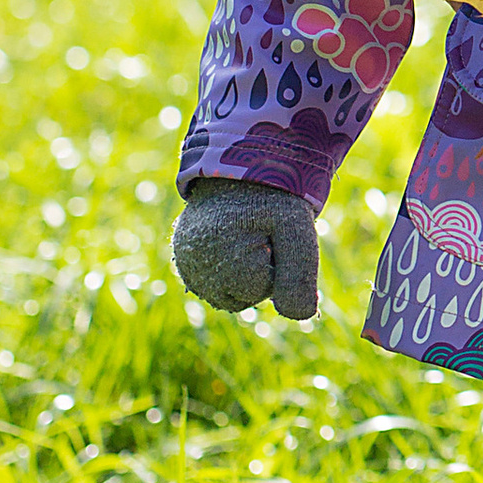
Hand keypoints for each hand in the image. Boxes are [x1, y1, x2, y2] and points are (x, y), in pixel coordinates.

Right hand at [173, 184, 319, 317]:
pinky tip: (232, 243)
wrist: (242, 167)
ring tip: (246, 236)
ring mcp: (185, 264)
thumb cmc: (273, 197)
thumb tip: (300, 316)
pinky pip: (215, 284)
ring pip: (228, 294)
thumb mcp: (296, 230)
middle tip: (261, 233)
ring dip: (244, 273)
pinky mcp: (183, 259)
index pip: (264, 289)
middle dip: (260, 271)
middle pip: (243, 297)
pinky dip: (229, 269)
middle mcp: (194, 265)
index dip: (278, 263)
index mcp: (222, 256)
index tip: (273, 231)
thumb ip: (300, 275)